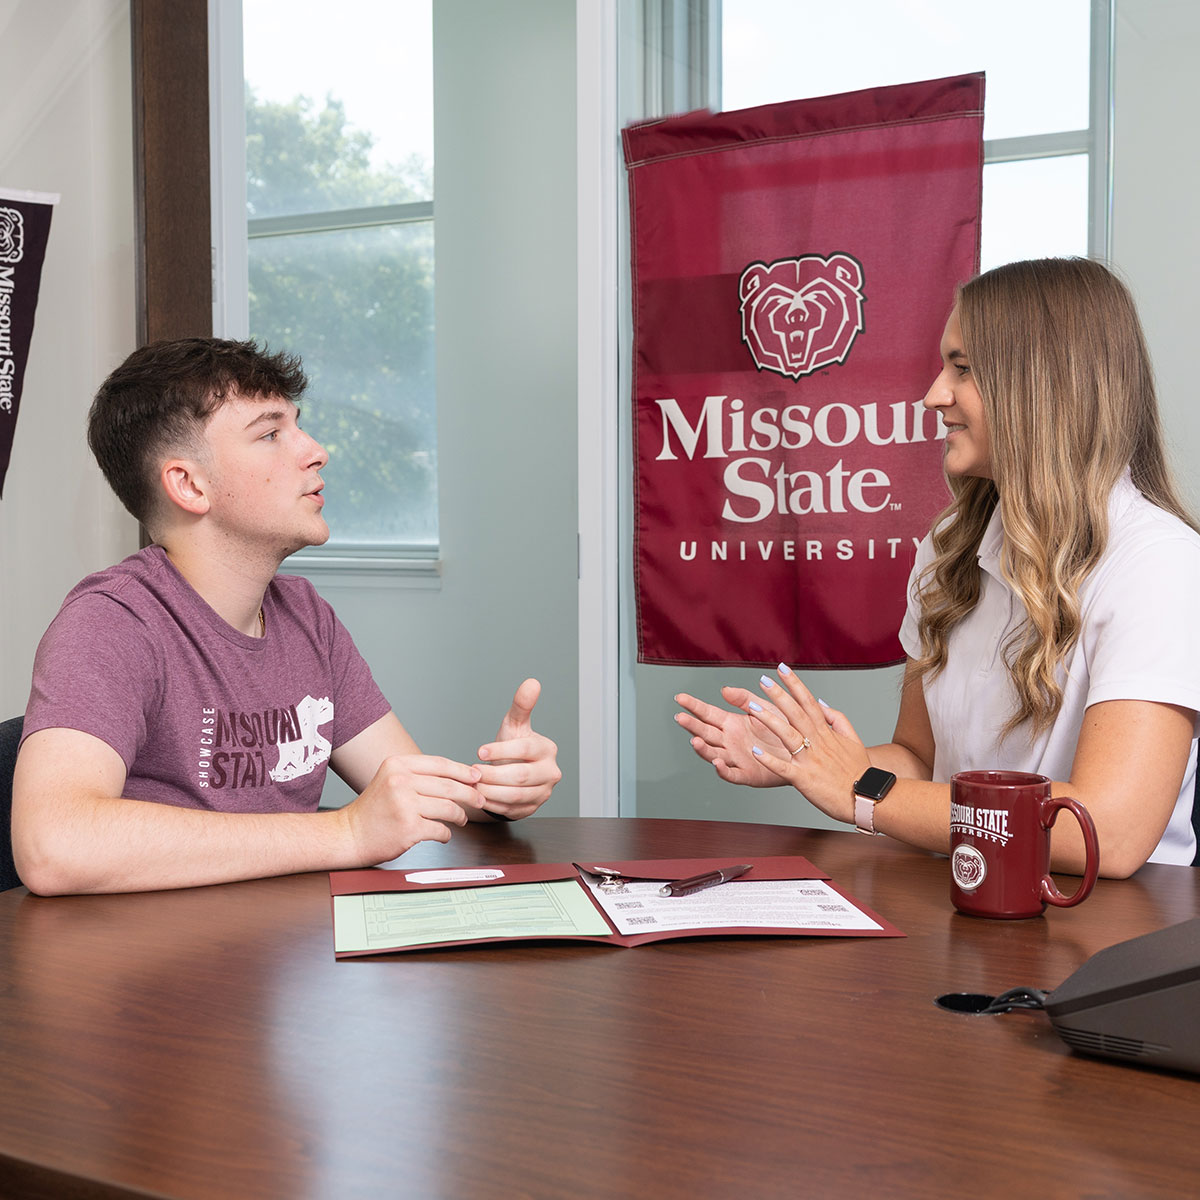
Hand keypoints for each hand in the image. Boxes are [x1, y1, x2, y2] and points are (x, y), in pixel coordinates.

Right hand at [341, 753, 484, 863]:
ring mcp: (405, 805)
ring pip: (449, 808)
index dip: (462, 771)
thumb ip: (419, 774)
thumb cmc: (374, 809)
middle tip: (480, 799)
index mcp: (397, 765)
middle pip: (449, 786)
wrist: (350, 834)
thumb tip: (459, 775)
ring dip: (460, 815)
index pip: (440, 764)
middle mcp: (400, 781)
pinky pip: (441, 829)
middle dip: (470, 794)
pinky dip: (447, 834)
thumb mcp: (391, 779)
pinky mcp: (409, 828)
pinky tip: (445, 834)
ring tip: (461, 818)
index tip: (476, 777)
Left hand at [475, 678, 561, 819]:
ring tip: (474, 784)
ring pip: (516, 795)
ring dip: (491, 791)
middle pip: (521, 776)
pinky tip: (482, 796)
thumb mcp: (514, 725)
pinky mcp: (533, 808)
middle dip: (493, 774)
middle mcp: (551, 772)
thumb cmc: (512, 745)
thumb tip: (532, 682)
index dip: (501, 750)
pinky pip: (513, 810)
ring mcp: (544, 792)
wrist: (512, 771)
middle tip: (473, 772)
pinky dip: (494, 804)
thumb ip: (522, 705)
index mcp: (547, 750)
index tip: (479, 751)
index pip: (525, 750)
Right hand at [674, 688, 794, 786]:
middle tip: (680, 717)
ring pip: (713, 753)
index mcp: (732, 724)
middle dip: (692, 725)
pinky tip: (717, 762)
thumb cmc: (784, 729)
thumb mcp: (763, 708)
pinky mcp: (747, 774)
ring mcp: (736, 758)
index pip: (707, 713)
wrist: (803, 751)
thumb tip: (724, 689)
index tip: (680, 698)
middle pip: (705, 732)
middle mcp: (729, 741)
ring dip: (703, 749)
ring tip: (695, 740)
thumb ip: (744, 699)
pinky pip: (731, 774)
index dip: (694, 706)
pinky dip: (723, 770)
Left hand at [741, 666, 871, 823]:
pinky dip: (770, 760)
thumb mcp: (853, 740)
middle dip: (779, 695)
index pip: (809, 702)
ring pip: (787, 735)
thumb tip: (822, 701)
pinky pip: (784, 768)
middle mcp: (817, 742)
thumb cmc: (858, 771)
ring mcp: (810, 760)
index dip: (795, 684)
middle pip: (796, 713)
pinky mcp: (804, 779)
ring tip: (752, 707)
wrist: (867, 798)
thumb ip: (837, 719)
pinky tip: (755, 751)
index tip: (782, 669)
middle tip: (763, 680)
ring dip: (769, 720)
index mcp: (826, 733)